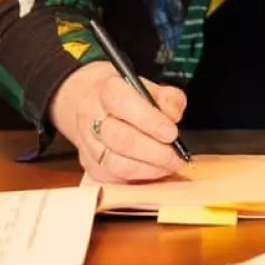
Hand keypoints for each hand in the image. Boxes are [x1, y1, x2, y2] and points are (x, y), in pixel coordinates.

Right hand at [47, 60, 188, 183]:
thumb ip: (167, 98)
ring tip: (168, 164)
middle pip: (120, 139)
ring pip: (116, 163)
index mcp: (107, 90)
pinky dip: (139, 177)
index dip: (150, 120)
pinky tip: (154, 170)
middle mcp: (91, 116)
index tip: (171, 133)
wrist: (92, 103)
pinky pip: (114, 178)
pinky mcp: (90, 165)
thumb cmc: (125, 97)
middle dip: (154, 151)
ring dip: (148, 168)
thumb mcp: (149, 87)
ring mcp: (88, 143)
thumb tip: (173, 116)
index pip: (123, 104)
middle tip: (175, 155)